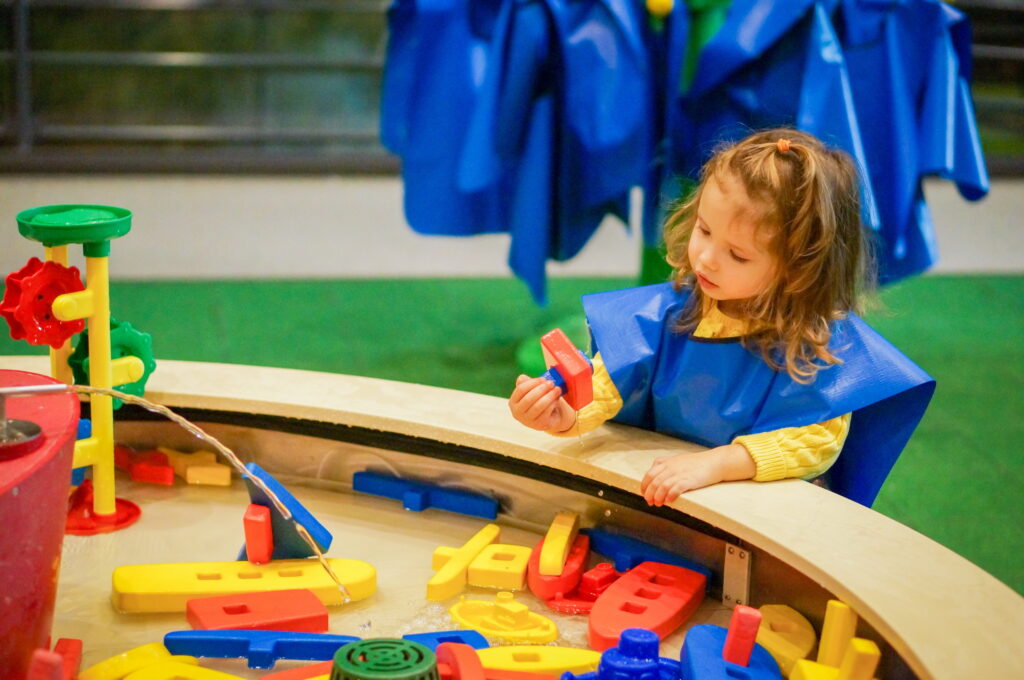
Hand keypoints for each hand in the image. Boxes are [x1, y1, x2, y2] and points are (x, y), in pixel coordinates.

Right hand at [508, 375, 574, 431]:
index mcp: (513, 402)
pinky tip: (556, 399)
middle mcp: (517, 413)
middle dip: (542, 389)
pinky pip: (546, 413)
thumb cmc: (539, 399)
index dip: (532, 382)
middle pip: (528, 398)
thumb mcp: (532, 390)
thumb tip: (522, 377)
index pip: (520, 390)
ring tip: (557, 389)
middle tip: (551, 383)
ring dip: (549, 396)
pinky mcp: (539, 425)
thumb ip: (526, 382)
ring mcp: (527, 421)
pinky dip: (552, 404)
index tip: (543, 379)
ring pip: (538, 406)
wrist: (549, 416)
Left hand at [640, 444, 754, 505]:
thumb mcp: (677, 460)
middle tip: (650, 502)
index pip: (649, 475)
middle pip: (653, 482)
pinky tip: (669, 501)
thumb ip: (665, 465)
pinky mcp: (688, 480)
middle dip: (649, 494)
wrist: (714, 462)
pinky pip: (675, 489)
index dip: (644, 486)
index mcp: (666, 462)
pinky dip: (669, 496)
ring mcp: (679, 473)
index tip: (644, 494)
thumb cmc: (696, 463)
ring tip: (658, 504)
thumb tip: (654, 473)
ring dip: (658, 497)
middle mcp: (670, 467)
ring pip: (661, 486)